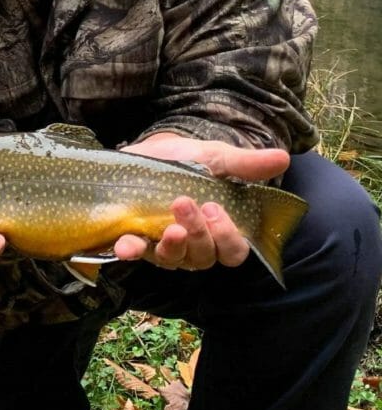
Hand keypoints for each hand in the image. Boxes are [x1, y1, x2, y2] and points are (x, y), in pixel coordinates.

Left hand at [114, 132, 290, 269]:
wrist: (150, 150)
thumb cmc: (190, 160)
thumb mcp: (217, 158)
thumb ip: (245, 164)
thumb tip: (283, 158)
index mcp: (220, 231)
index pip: (233, 252)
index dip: (227, 238)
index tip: (216, 209)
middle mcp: (195, 245)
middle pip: (204, 257)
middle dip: (198, 234)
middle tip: (185, 203)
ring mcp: (165, 245)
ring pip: (174, 259)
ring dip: (172, 246)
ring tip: (168, 226)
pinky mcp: (136, 238)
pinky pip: (135, 252)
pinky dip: (132, 250)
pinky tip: (127, 246)